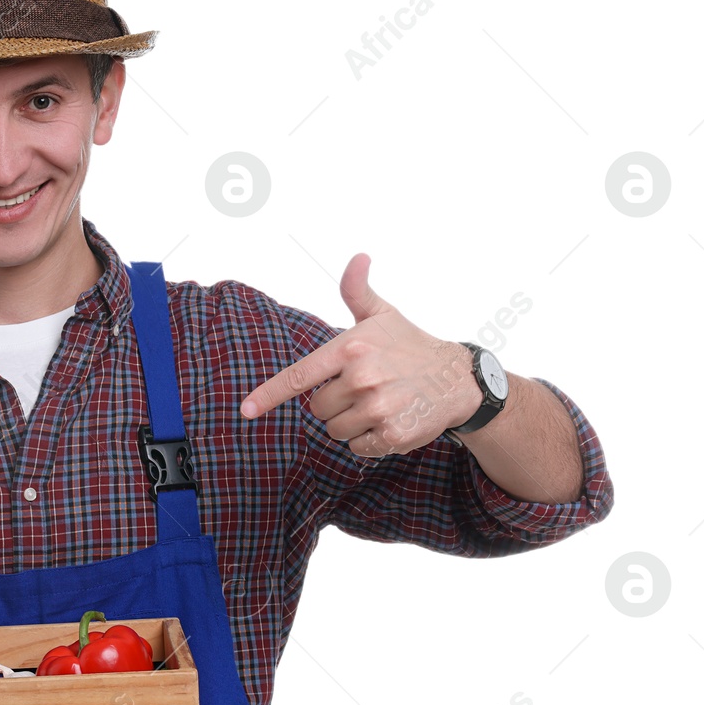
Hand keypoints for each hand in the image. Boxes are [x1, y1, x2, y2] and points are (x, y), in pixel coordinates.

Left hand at [239, 253, 481, 455]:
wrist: (457, 379)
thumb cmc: (410, 345)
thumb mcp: (382, 315)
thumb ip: (357, 291)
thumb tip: (358, 257)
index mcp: (351, 348)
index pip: (300, 376)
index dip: (269, 394)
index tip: (245, 410)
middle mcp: (363, 378)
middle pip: (317, 408)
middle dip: (334, 402)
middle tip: (364, 387)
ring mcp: (378, 408)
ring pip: (335, 430)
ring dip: (350, 422)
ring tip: (379, 403)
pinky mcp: (393, 435)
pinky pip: (357, 447)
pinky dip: (369, 439)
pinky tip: (390, 420)